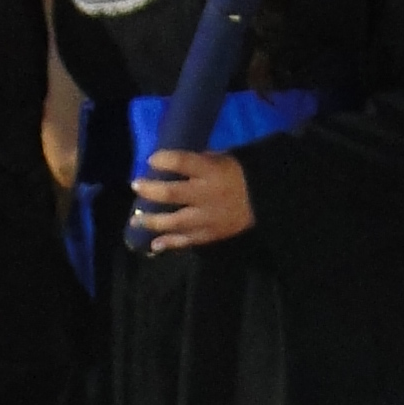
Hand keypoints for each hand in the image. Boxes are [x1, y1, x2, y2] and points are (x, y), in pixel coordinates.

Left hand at [132, 146, 255, 249]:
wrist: (267, 202)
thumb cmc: (241, 175)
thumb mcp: (224, 159)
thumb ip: (199, 162)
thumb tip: (174, 165)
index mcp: (212, 171)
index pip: (183, 162)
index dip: (164, 160)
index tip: (151, 160)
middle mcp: (207, 194)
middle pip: (172, 193)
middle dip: (150, 190)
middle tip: (136, 186)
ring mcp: (208, 218)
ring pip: (175, 222)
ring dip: (153, 221)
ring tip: (136, 219)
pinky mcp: (211, 234)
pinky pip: (187, 240)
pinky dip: (170, 243)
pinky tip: (155, 244)